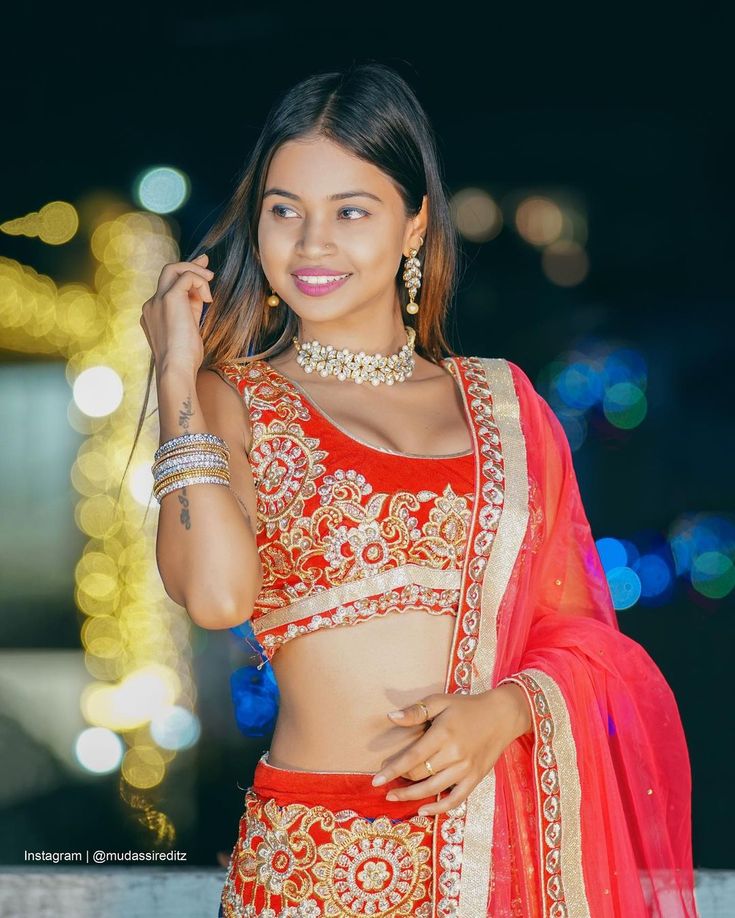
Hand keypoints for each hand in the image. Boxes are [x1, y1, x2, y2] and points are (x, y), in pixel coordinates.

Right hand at [140, 253, 214, 376]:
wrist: (175, 369)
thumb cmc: (184, 359)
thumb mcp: (189, 330)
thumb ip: (192, 310)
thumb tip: (203, 294)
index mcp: (153, 313)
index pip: (170, 288)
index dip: (187, 280)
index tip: (203, 275)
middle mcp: (151, 304)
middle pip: (167, 273)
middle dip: (189, 265)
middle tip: (207, 264)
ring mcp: (157, 301)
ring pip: (173, 269)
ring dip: (195, 271)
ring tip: (211, 281)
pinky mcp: (169, 298)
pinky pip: (186, 277)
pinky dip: (200, 282)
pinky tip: (208, 299)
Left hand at [371, 684, 531, 816]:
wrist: (501, 715)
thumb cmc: (466, 707)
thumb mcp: (440, 701)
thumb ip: (416, 711)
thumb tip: (391, 717)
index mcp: (444, 734)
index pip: (412, 756)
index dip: (393, 770)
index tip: (375, 780)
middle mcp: (454, 754)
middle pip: (420, 774)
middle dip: (400, 780)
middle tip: (385, 782)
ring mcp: (466, 769)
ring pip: (433, 789)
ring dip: (411, 796)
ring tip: (394, 797)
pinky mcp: (475, 779)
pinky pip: (455, 800)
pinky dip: (438, 808)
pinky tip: (422, 810)